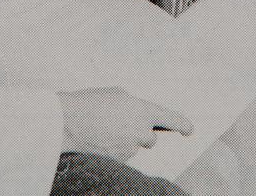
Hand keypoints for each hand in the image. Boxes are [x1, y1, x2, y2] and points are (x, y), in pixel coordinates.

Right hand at [58, 87, 192, 162]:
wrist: (67, 122)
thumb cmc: (90, 104)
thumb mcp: (117, 95)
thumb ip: (133, 105)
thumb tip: (136, 115)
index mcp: (144, 111)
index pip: (172, 119)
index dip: (183, 124)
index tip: (189, 130)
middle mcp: (141, 132)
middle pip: (150, 138)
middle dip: (140, 134)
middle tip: (122, 126)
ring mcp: (129, 149)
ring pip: (133, 147)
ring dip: (124, 141)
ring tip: (103, 130)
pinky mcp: (117, 161)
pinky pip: (120, 155)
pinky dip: (113, 149)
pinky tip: (99, 139)